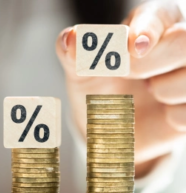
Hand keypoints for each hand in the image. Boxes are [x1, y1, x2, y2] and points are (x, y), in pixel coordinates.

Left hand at [56, 1, 185, 177]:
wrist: (111, 127)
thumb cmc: (99, 90)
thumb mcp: (83, 73)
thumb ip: (74, 55)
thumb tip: (70, 38)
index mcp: (152, 25)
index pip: (160, 13)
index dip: (147, 29)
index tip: (132, 47)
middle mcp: (179, 44)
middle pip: (183, 42)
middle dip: (148, 62)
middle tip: (126, 74)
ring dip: (159, 92)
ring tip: (148, 92)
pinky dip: (169, 118)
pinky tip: (163, 112)